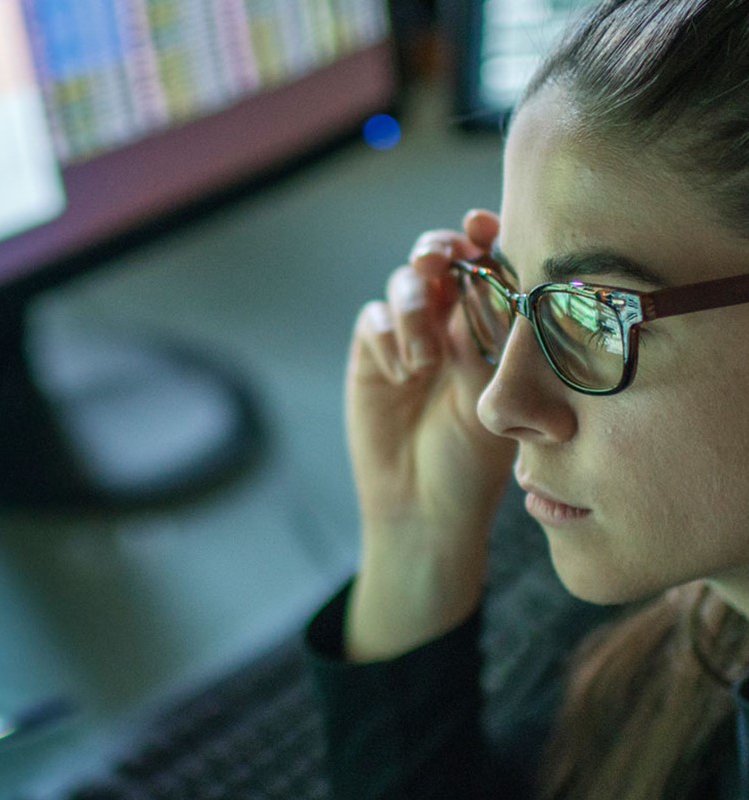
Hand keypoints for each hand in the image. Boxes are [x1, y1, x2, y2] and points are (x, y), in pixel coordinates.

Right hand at [344, 210, 516, 658]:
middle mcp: (450, 324)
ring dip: (413, 305)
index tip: (482, 226)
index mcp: (490, 328)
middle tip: (439, 261)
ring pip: (404, 283)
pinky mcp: (372, 357)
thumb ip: (487, 340)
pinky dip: (387, 337)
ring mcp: (408, 338)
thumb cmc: (472, 461)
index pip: (489, 264)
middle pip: (440, 259)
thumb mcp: (493, 400)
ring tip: (424, 359)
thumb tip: (493, 279)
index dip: (485, 237)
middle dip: (438, 250)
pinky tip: (401, 375)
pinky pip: (373, 321)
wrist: (422, 507)